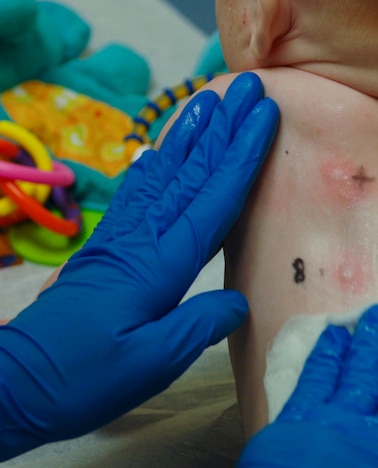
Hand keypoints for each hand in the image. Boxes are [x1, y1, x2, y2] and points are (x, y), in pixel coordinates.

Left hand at [0, 73, 278, 460]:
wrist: (21, 380)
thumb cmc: (87, 376)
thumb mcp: (152, 363)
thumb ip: (198, 326)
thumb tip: (238, 301)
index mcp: (161, 263)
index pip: (213, 197)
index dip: (241, 154)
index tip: (263, 115)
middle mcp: (143, 238)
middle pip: (191, 172)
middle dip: (223, 127)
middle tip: (246, 87)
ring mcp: (122, 237)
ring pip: (165, 173)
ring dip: (190, 134)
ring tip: (209, 100)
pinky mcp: (109, 245)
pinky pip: (138, 191)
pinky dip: (155, 162)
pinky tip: (162, 149)